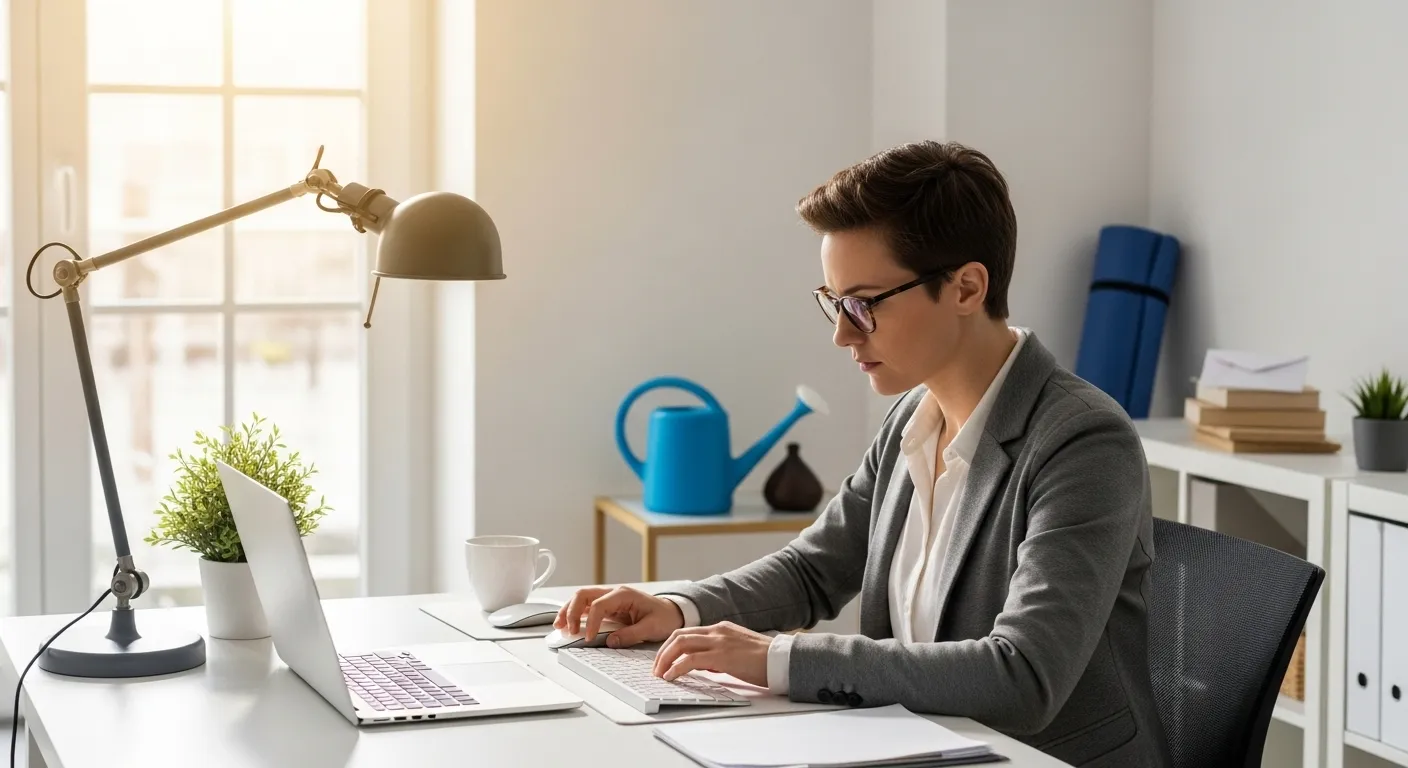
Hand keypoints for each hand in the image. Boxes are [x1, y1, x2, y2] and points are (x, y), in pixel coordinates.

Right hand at [554, 585, 685, 646]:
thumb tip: (610, 642)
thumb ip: (630, 635)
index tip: (587, 637)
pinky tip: (568, 625)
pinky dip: (575, 614)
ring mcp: (609, 599)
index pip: (598, 605)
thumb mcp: (651, 627)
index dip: (590, 621)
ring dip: (568, 611)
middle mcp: (613, 593)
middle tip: (566, 629)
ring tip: (559, 626)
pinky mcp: (607, 607)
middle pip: (583, 595)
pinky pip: (586, 607)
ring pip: (581, 599)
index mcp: (624, 594)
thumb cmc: (664, 617)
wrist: (672, 612)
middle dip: (571, 611)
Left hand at [651, 622, 770, 688]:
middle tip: (656, 668)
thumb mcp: (737, 651)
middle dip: (662, 652)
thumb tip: (704, 665)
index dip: (671, 646)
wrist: (781, 659)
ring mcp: (719, 641)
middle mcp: (717, 631)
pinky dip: (676, 668)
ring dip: (664, 659)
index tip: (663, 660)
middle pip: (678, 635)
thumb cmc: (763, 660)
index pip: (687, 632)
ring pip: (680, 644)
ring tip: (659, 674)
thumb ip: (719, 654)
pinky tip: (671, 677)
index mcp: (721, 629)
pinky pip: (690, 660)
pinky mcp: (721, 656)